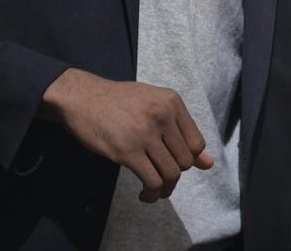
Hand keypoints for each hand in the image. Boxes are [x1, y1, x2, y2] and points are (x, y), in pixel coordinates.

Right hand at [41, 68, 213, 202]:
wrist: (82, 97)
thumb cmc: (118, 102)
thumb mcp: (153, 105)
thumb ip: (181, 132)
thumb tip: (208, 164)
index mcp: (172, 102)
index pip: (196, 142)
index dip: (189, 160)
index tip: (174, 163)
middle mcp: (163, 115)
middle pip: (185, 160)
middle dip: (175, 176)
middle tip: (161, 180)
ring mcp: (145, 133)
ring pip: (171, 173)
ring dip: (164, 189)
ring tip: (154, 192)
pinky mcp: (127, 150)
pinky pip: (151, 180)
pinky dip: (151, 193)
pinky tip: (143, 194)